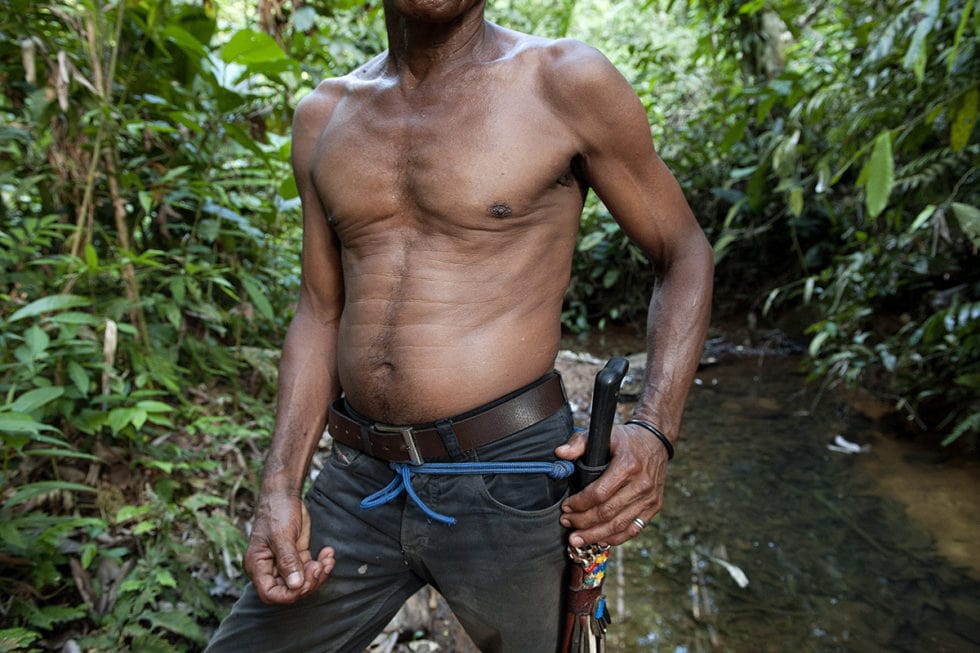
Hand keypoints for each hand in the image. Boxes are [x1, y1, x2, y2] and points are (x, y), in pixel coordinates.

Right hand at [243, 490, 334, 604]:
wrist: (284, 493)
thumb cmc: (276, 511)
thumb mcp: (282, 535)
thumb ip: (288, 561)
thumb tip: (296, 586)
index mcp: (258, 566)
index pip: (271, 594)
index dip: (289, 595)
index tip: (305, 583)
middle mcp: (269, 568)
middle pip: (289, 590)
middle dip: (308, 582)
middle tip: (320, 567)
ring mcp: (284, 563)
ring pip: (302, 581)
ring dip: (318, 574)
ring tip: (328, 560)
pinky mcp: (296, 556)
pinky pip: (309, 569)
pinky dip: (321, 564)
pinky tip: (328, 553)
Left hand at [555, 422, 668, 547]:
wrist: (656, 441)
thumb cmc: (626, 440)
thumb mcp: (603, 434)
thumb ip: (579, 442)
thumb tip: (560, 453)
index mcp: (628, 465)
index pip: (599, 493)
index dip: (580, 503)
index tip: (565, 506)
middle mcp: (642, 484)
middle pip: (608, 513)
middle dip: (583, 522)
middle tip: (566, 523)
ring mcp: (650, 498)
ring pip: (620, 525)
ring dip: (595, 535)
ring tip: (577, 539)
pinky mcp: (654, 506)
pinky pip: (634, 529)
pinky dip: (615, 538)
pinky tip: (598, 540)